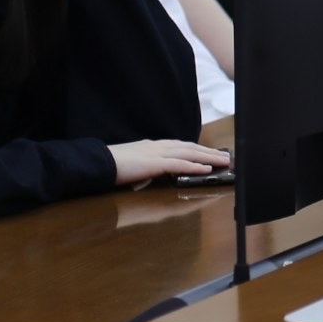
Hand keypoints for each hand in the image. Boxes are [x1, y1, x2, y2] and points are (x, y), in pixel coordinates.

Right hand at [110, 140, 228, 185]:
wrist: (97, 163)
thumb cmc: (111, 166)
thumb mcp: (134, 165)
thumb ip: (145, 167)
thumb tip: (151, 175)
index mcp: (153, 146)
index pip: (181, 146)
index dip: (197, 149)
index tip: (210, 153)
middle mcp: (158, 146)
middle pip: (190, 147)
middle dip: (209, 152)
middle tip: (225, 156)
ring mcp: (157, 154)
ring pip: (189, 153)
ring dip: (208, 157)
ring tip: (223, 161)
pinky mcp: (154, 163)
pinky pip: (179, 165)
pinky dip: (194, 166)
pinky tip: (206, 169)